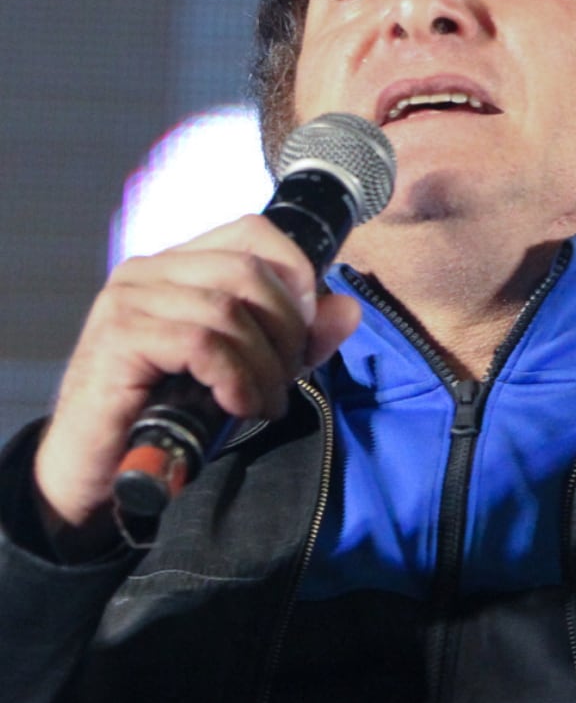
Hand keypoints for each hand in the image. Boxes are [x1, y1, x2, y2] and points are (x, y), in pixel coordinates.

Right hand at [32, 215, 361, 556]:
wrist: (101, 470)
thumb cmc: (172, 414)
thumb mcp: (249, 369)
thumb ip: (300, 338)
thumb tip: (347, 310)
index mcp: (179, 264)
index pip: (254, 231)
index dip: (297, 272)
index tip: (307, 328)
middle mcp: (149, 270)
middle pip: (250, 272)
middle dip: (286, 330)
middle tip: (285, 380)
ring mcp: (128, 300)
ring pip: (230, 310)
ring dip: (264, 365)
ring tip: (264, 403)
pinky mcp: (118, 338)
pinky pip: (203, 344)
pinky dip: (235, 378)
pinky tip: (237, 405)